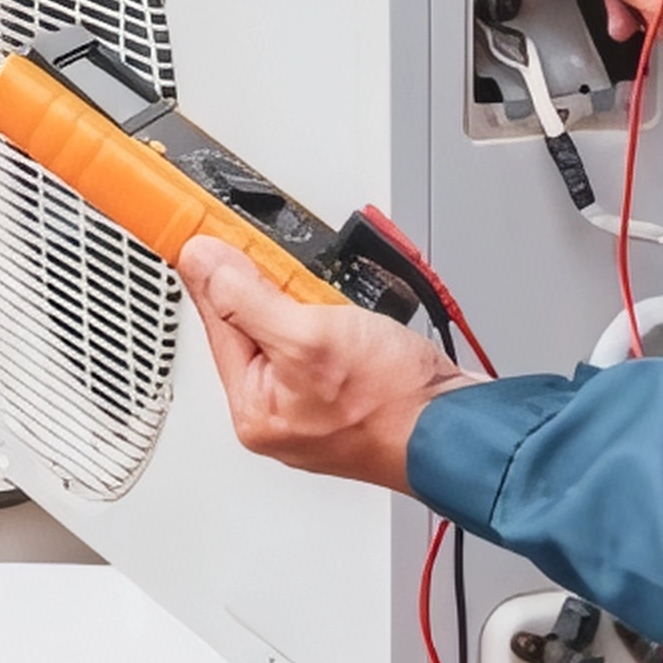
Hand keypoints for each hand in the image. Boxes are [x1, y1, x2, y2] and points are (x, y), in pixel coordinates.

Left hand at [176, 236, 485, 492]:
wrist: (459, 428)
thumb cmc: (394, 402)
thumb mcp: (309, 336)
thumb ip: (247, 299)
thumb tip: (203, 265)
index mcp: (254, 408)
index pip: (217, 322)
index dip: (216, 272)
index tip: (207, 234)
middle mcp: (278, 413)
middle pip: (251, 325)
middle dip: (275, 290)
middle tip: (303, 281)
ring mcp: (312, 405)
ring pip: (290, 329)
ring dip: (310, 302)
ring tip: (339, 308)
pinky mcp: (345, 393)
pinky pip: (323, 342)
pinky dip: (334, 318)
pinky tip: (354, 318)